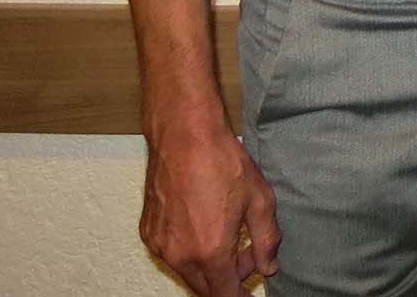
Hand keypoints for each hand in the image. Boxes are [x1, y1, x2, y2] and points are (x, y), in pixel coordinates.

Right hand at [139, 120, 279, 294]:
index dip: (240, 295)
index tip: (249, 290)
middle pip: (205, 288)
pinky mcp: (148, 233)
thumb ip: (267, 240)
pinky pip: (172, 255)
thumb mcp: (260, 200)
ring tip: (229, 234)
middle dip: (228, 279)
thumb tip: (268, 266)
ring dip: (209, 266)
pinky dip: (189, 251)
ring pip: (187, 273)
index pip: (224, 294)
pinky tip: (205, 225)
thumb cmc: (222, 162)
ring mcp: (159, 244)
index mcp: (210, 250)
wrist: (184, 135)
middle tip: (247, 254)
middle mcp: (179, 254)